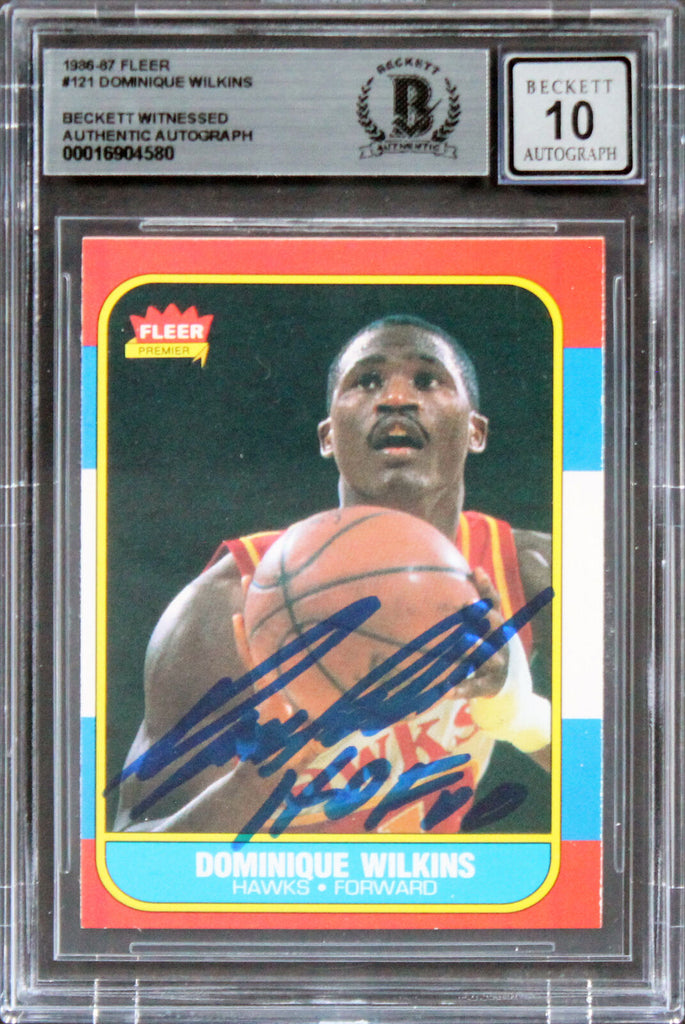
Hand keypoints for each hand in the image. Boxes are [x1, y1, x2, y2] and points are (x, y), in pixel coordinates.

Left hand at [456, 567, 508, 699]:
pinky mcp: (489, 686)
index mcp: (497, 626)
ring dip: (477, 647)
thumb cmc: (488, 647)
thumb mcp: (485, 628)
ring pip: (489, 656)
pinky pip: (474, 687)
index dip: (487, 587)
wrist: (508, 686)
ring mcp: (497, 665)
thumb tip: (462, 573)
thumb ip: (474, 606)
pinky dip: (460, 688)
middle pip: (496, 626)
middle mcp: (501, 642)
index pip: (494, 604)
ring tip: (465, 640)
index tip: (476, 571)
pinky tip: (444, 690)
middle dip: (484, 614)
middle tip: (467, 603)